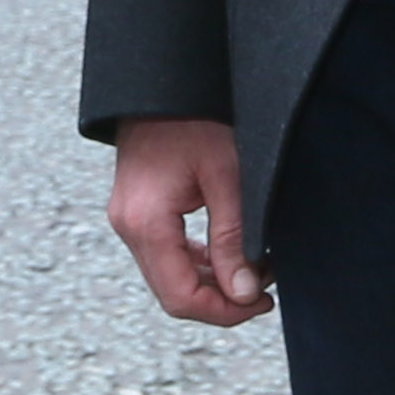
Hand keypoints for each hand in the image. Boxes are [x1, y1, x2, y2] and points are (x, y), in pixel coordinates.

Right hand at [105, 117, 267, 324]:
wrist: (165, 82)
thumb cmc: (197, 120)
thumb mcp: (227, 177)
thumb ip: (234, 238)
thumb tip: (244, 294)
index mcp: (146, 223)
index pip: (181, 298)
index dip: (225, 312)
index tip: (264, 301)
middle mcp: (128, 227)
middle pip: (173, 294)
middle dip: (222, 299)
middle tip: (266, 288)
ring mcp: (128, 220)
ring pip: (169, 277)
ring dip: (212, 282)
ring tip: (255, 267)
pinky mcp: (137, 212)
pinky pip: (165, 255)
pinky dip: (198, 263)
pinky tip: (229, 253)